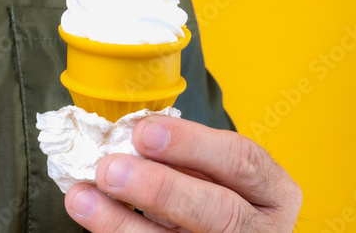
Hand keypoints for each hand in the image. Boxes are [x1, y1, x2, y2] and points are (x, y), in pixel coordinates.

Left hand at [65, 116, 301, 231]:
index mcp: (272, 191)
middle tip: (110, 169)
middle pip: (217, 212)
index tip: (142, 131)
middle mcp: (260, 230)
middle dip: (159, 188)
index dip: (191, 144)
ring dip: (123, 222)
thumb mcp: (215, 170)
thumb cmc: (215, 193)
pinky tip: (91, 218)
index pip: (241, 161)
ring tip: (83, 198)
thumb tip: (124, 135)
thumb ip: (183, 154)